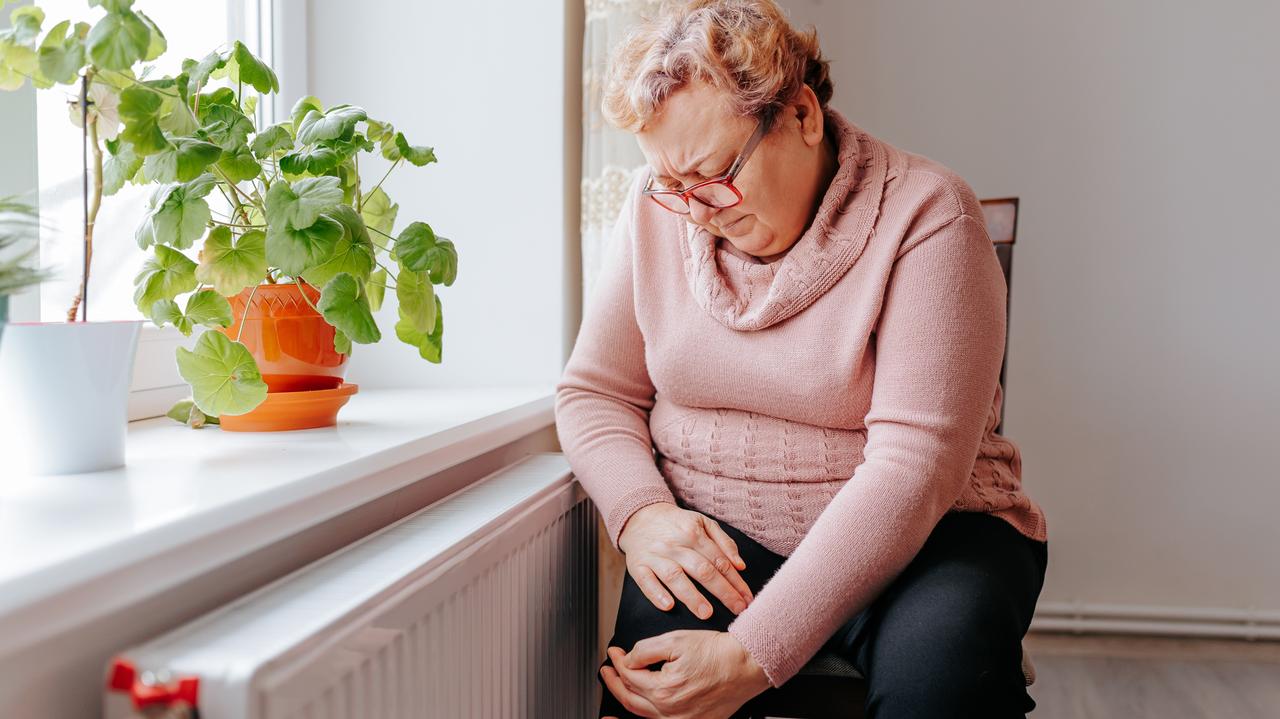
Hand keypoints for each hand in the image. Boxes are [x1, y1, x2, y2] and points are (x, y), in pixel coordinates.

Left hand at [600, 629, 770, 718]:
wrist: (747, 665)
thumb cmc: (718, 653)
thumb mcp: (676, 640)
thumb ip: (645, 650)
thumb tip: (628, 659)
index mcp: (663, 690)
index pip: (629, 676)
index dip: (617, 661)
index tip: (614, 652)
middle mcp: (671, 711)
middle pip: (630, 699)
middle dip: (614, 683)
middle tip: (607, 671)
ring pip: (643, 714)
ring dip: (626, 699)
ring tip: (618, 687)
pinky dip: (646, 713)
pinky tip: (642, 705)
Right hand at [617, 503, 753, 618]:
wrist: (639, 516)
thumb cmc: (677, 524)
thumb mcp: (703, 523)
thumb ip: (724, 542)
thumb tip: (740, 565)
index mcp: (694, 534)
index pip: (720, 561)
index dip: (736, 581)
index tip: (747, 599)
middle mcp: (675, 545)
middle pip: (702, 570)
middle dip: (722, 591)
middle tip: (737, 610)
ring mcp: (655, 556)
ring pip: (675, 576)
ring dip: (691, 595)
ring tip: (706, 613)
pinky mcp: (637, 565)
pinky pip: (646, 581)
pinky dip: (656, 594)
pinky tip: (668, 606)